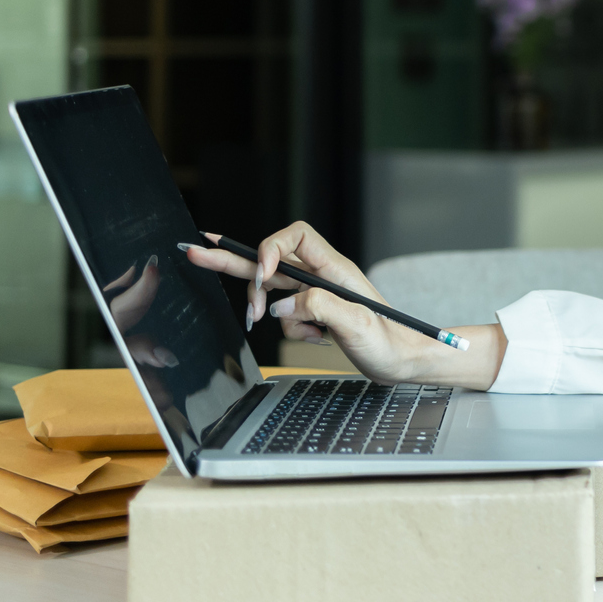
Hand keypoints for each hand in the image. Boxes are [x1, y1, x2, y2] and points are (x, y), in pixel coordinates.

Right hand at [182, 222, 504, 388]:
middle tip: (197, 250)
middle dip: (235, 258)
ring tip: (285, 327)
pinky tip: (315, 339)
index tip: (264, 278)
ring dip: (270, 309)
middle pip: (270, 258)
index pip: (294, 238)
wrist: (405, 363)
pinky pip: (282, 315)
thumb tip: (282, 305)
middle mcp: (322, 276)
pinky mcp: (312, 313)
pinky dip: (288, 328)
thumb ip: (319, 307)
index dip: (271, 249)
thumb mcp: (358, 325)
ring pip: (272, 290)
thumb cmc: (391, 341)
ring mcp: (315, 294)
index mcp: (335, 268)